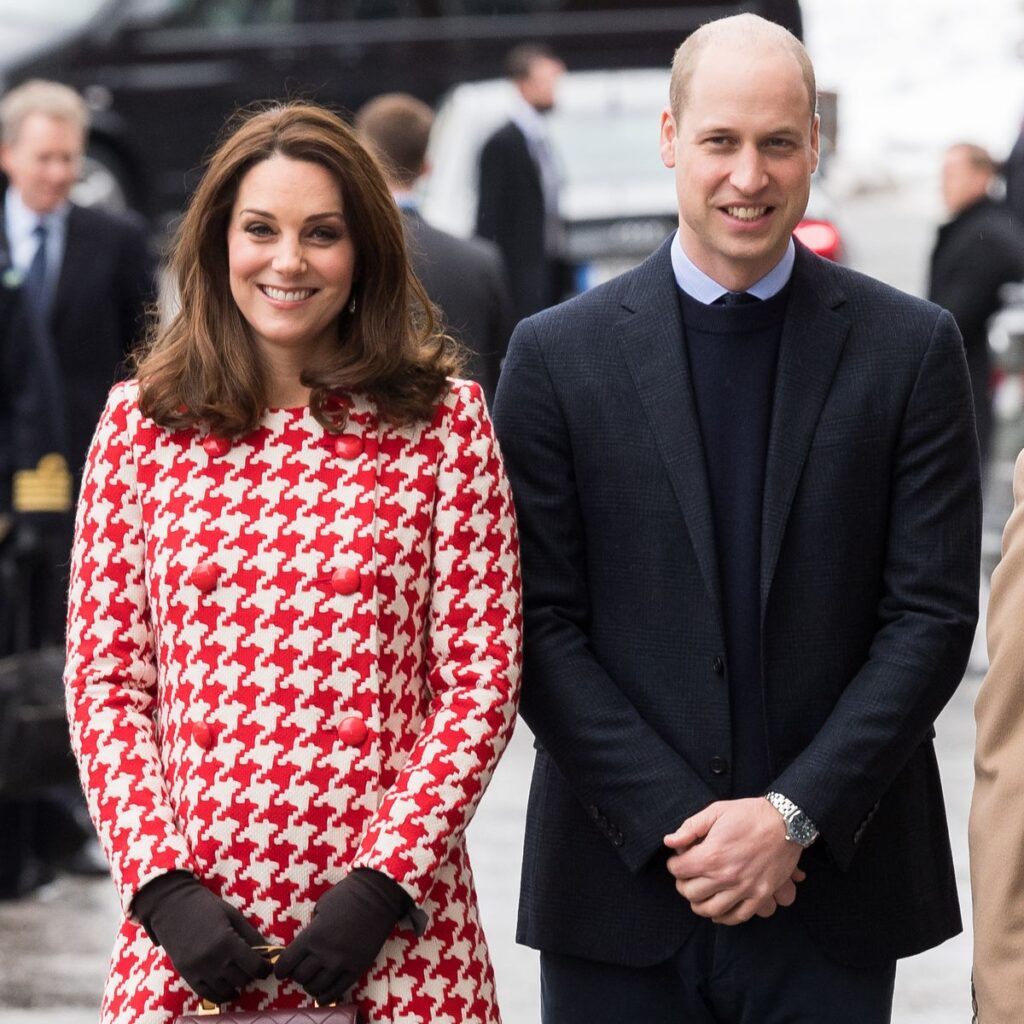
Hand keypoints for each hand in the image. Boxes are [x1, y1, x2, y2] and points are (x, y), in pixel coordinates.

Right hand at [132, 871, 270, 1003]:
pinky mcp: (186, 975)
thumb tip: (268, 950)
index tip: (266, 966)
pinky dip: (220, 995)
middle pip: (242, 979)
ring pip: (226, 990)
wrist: (172, 906)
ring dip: (236, 984)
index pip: (254, 966)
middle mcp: (213, 960)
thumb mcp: (233, 915)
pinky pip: (207, 995)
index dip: (264, 968)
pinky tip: (228, 989)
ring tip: (239, 974)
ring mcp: (198, 970)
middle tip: (252, 965)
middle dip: (251, 974)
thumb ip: (251, 934)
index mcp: (227, 941)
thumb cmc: (205, 905)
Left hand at [275, 869, 409, 1004]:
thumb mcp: (321, 907)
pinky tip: (321, 995)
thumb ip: (311, 929)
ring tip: (312, 979)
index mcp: (312, 935)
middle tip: (299, 970)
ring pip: (316, 987)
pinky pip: (337, 990)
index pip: (287, 963)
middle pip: (300, 977)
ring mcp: (342, 962)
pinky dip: (325, 996)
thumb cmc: (347, 895)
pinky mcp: (357, 968)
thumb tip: (305, 947)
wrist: (378, 895)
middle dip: (296, 975)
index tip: (281, 970)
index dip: (281, 969)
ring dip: (310, 985)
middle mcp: (325, 953)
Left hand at [663, 798, 803, 925]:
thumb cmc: (749, 814)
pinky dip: (723, 917)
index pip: (678, 871)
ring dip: (699, 903)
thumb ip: (690, 827)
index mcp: (712, 855)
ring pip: (710, 910)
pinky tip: (718, 909)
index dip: (674, 864)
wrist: (786, 823)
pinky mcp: (760, 896)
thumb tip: (669, 842)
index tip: (679, 860)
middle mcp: (726, 876)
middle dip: (684, 884)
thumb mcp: (716, 811)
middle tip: (688, 876)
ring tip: (700, 893)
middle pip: (691, 893)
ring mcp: (745, 889)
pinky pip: (737, 917)